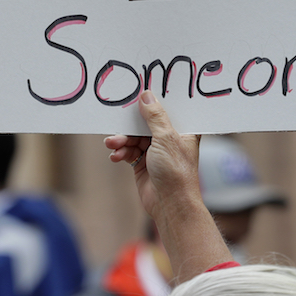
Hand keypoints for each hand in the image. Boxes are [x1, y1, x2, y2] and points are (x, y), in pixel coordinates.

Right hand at [104, 91, 200, 219]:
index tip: (138, 92)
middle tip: (117, 121)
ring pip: (134, 138)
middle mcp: (169, 139)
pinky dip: (121, 152)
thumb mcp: (165, 138)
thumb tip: (146, 95)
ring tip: (112, 144)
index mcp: (183, 131)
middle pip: (146, 124)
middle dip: (130, 125)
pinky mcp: (143, 164)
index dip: (154, 101)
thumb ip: (155, 116)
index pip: (168, 110)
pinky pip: (128, 152)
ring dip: (122, 140)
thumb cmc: (176, 171)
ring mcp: (156, 152)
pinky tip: (116, 156)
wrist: (170, 203)